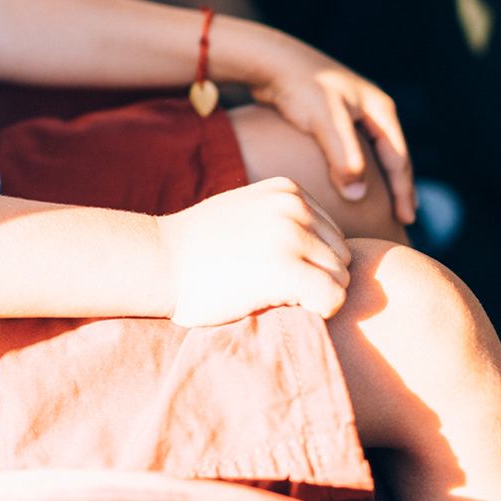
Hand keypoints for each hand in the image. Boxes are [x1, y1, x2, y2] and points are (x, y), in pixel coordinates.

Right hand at [160, 177, 351, 325]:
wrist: (158, 260)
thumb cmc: (200, 250)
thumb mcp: (248, 213)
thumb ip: (284, 220)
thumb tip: (327, 250)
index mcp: (288, 190)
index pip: (332, 236)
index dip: (309, 261)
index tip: (272, 270)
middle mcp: (294, 205)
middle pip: (342, 256)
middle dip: (316, 277)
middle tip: (274, 288)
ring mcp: (291, 234)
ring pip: (341, 278)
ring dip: (315, 295)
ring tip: (273, 295)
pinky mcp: (286, 268)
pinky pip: (335, 298)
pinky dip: (318, 310)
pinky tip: (282, 306)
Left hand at [243, 35, 416, 226]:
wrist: (268, 60)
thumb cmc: (300, 87)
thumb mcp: (326, 121)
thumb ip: (344, 157)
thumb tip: (358, 196)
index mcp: (379, 108)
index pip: (399, 158)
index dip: (403, 191)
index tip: (406, 220)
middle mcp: (370, 108)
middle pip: (391, 155)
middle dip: (398, 187)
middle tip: (403, 219)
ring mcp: (351, 110)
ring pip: (372, 152)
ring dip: (378, 179)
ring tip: (382, 205)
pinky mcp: (330, 114)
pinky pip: (352, 149)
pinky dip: (357, 169)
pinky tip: (350, 182)